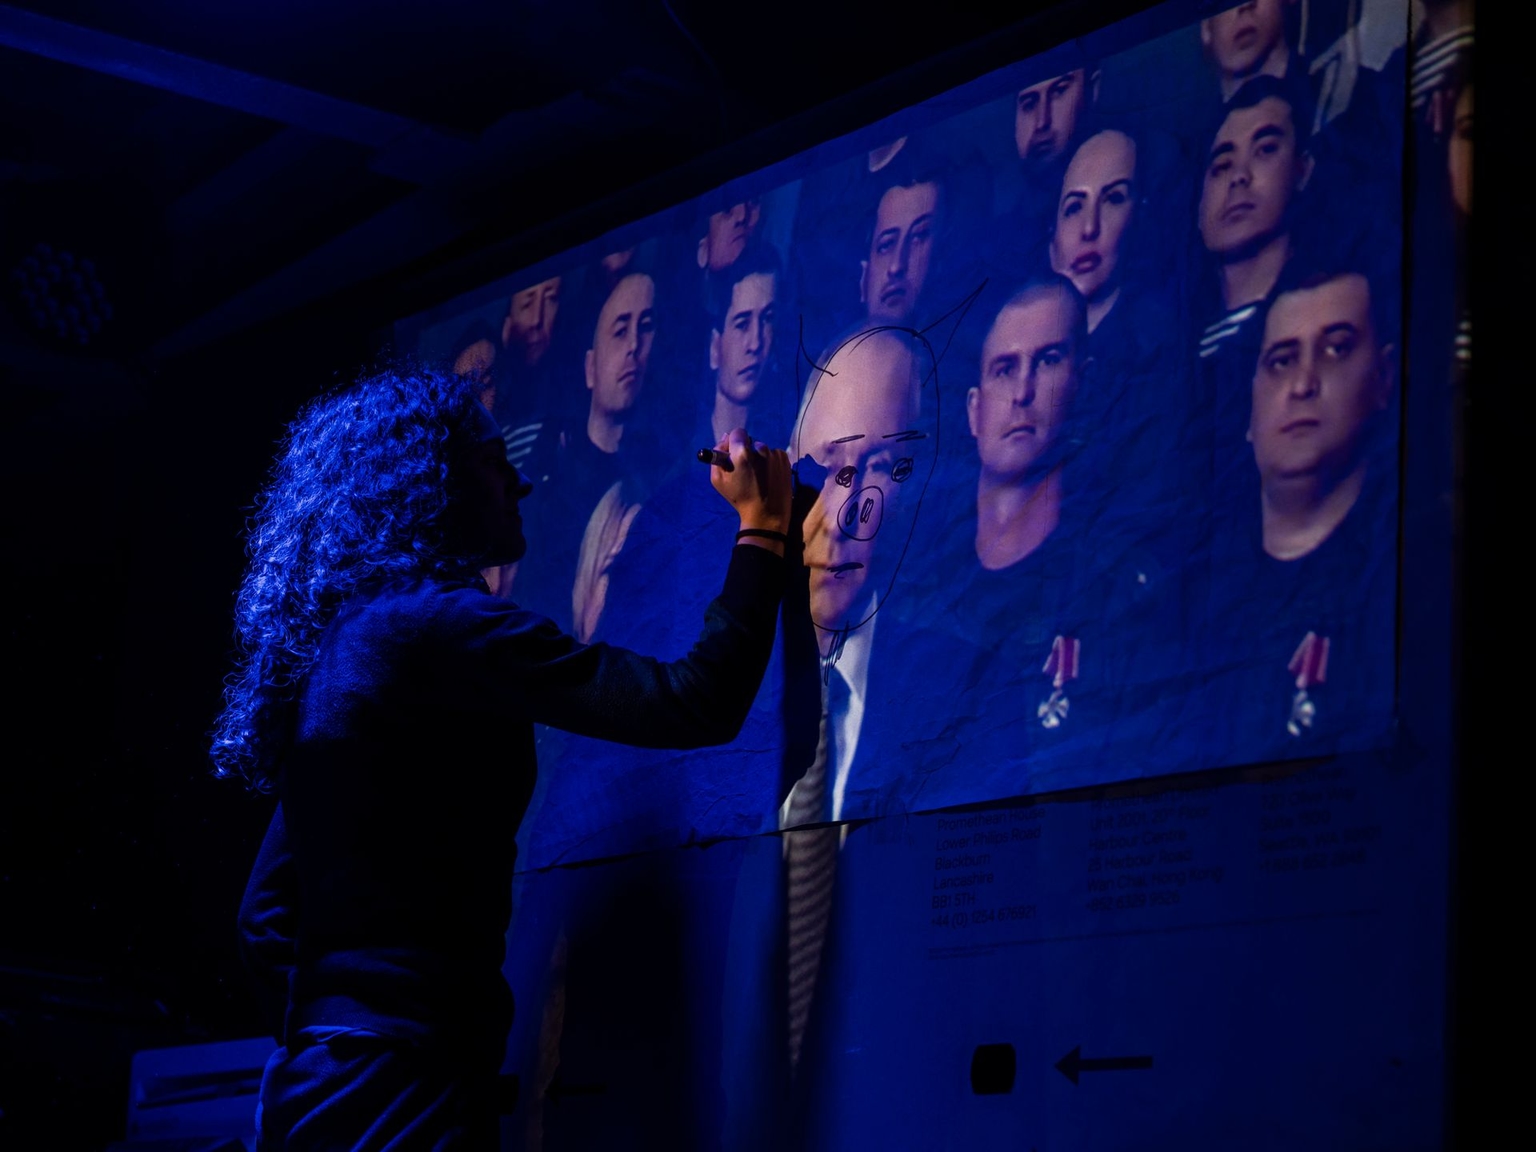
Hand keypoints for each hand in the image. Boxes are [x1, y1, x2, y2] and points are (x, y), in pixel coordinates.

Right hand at [710, 428, 792, 548]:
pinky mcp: (785, 460)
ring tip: (759, 477)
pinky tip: (769, 477)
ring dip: (759, 458)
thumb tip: (725, 438)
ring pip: (762, 449)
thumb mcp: (718, 480)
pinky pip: (773, 455)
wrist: (767, 514)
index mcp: (742, 452)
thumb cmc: (739, 498)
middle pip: (750, 441)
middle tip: (746, 469)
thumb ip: (717, 455)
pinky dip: (770, 462)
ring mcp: (775, 454)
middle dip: (746, 451)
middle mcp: (761, 449)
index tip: (734, 454)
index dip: (733, 443)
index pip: (737, 432)